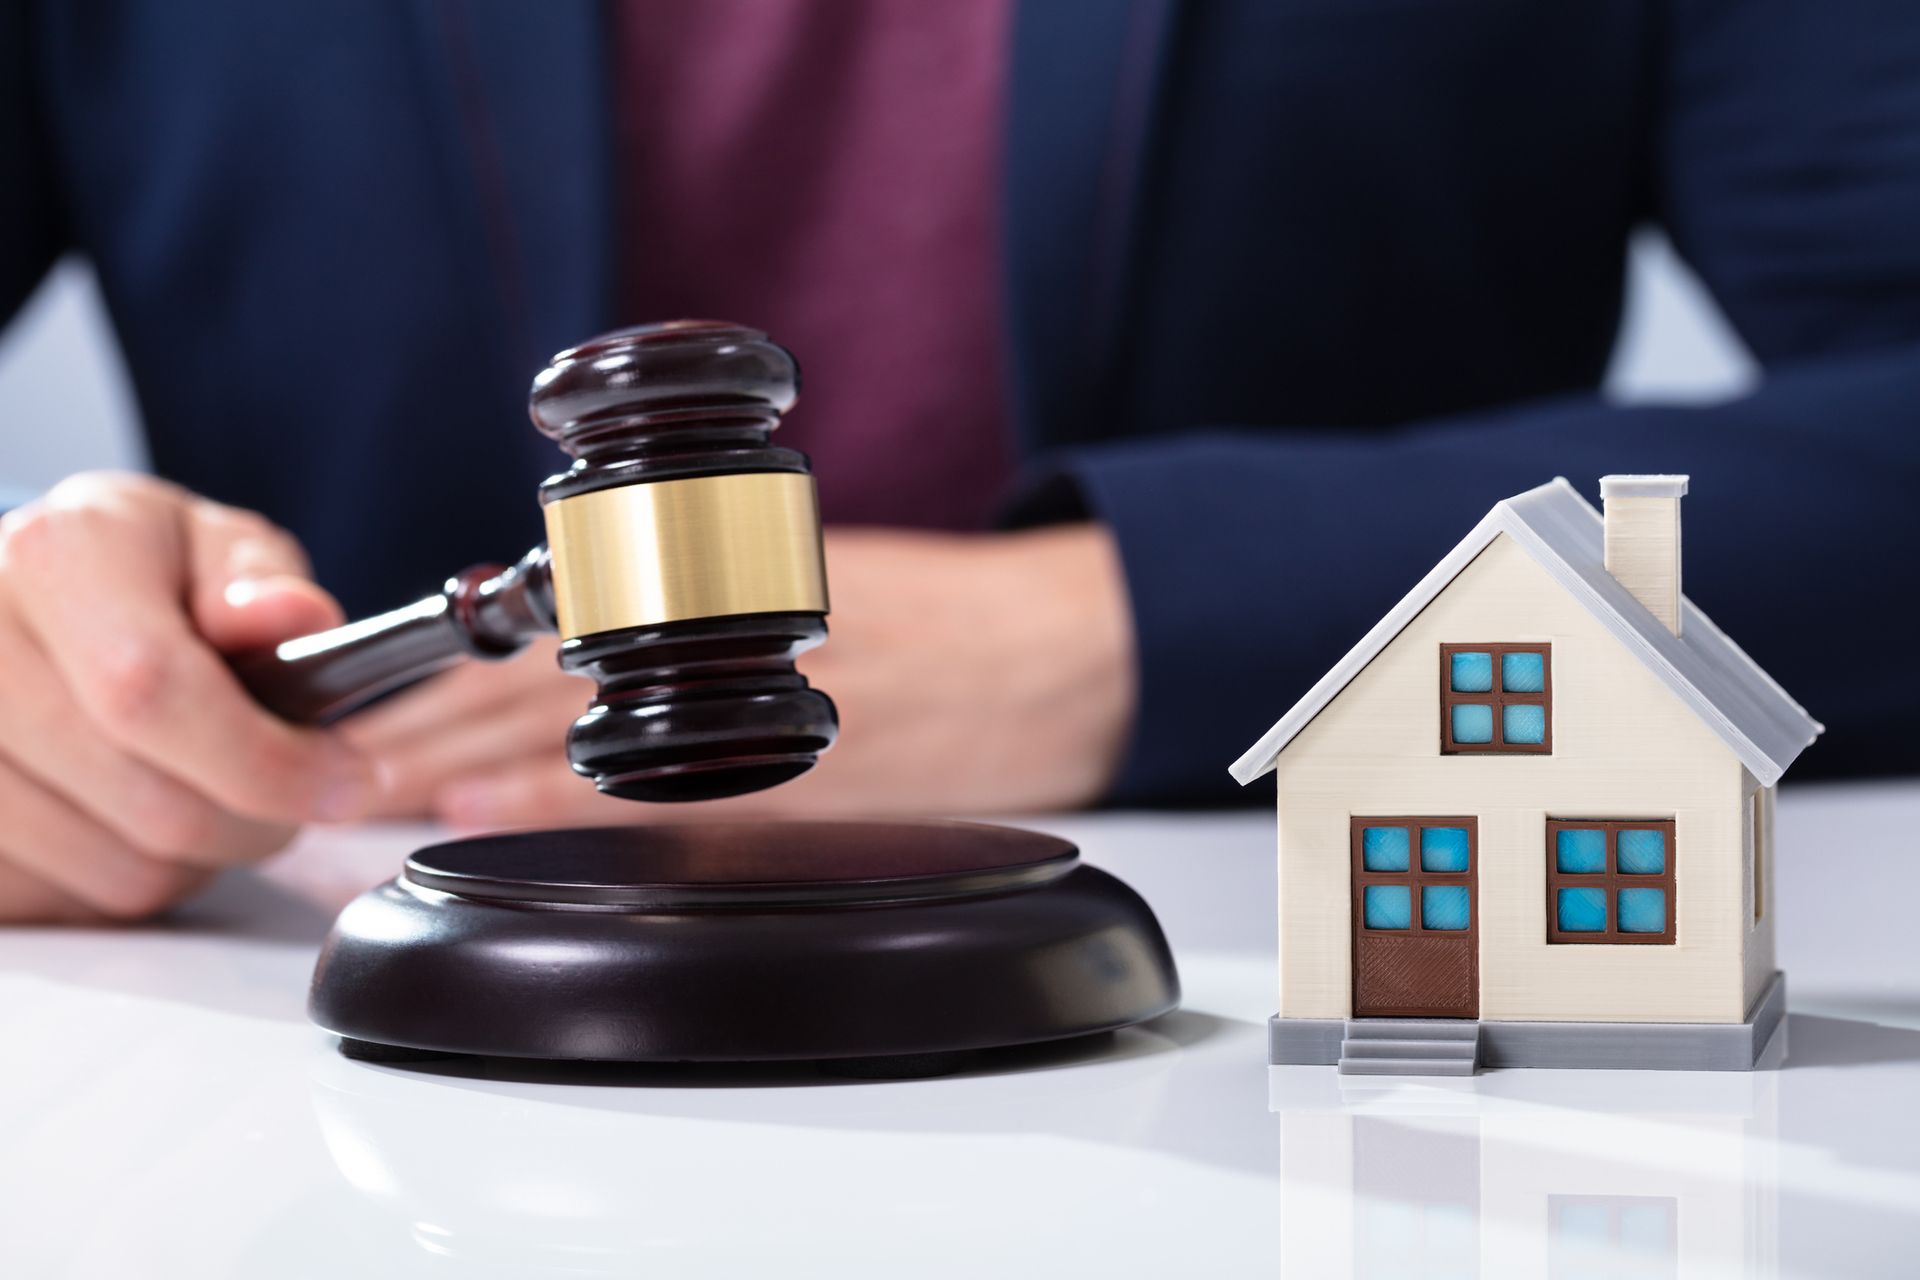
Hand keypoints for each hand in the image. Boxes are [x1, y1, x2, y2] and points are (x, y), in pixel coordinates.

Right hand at [0, 472, 380, 922]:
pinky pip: (69, 902)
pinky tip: (136, 817)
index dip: (264, 758)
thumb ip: (263, 585)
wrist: (37, 599)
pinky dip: (129, 879)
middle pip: (147, 802)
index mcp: (59, 554)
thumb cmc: (147, 574)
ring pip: (117, 872)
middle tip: (296, 796)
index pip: (151, 689)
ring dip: (199, 859)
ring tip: (210, 793)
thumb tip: (295, 617)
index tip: (344, 781)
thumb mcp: (219, 548)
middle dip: (255, 820)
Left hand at [345, 524, 1135, 826]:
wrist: (1063, 651)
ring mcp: (755, 714)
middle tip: (326, 755)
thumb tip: (577, 627)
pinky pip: (656, 802)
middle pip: (543, 684)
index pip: (552, 619)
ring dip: (462, 770)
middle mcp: (729, 637)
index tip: (363, 683)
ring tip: (367, 794)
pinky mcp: (793, 782)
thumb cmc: (943, 605)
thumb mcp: (815, 560)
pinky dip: (560, 810)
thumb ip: (701, 590)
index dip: (444, 658)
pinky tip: (484, 824)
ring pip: (580, 741)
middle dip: (425, 725)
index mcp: (728, 573)